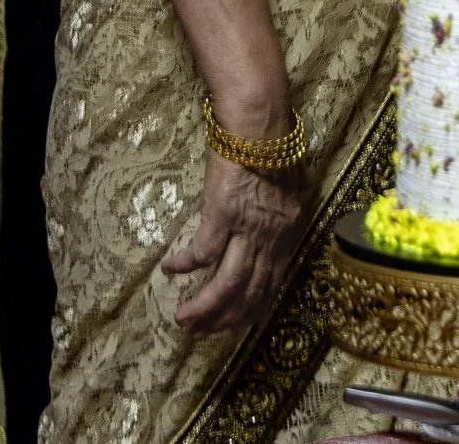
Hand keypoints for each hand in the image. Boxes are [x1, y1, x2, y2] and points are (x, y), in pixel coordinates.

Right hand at [163, 151, 305, 334]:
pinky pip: (202, 252)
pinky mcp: (223, 214)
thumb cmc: (271, 149)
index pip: (272, 285)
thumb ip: (276, 217)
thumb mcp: (284, 191)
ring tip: (182, 320)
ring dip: (204, 307)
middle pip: (249, 292)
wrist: (261, 124)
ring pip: (227, 283)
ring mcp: (248, 228)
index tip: (235, 326)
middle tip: (200, 333)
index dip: (253, 310)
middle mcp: (272, 238)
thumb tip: (264, 233)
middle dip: (225, 320)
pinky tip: (170, 269)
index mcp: (288, 234)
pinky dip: (185, 265)